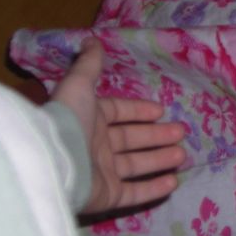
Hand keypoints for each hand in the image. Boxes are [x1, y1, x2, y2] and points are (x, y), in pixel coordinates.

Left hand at [52, 37, 186, 214]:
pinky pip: (134, 193)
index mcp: (90, 119)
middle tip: (181, 132)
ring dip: (160, 160)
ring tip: (183, 155)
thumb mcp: (80, 85)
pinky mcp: (107, 196)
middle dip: (157, 136)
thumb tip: (92, 39)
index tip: (161, 111)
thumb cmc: (69, 120)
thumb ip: (90, 65)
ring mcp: (102, 173)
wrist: (53, 160)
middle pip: (132, 140)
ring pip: (136, 165)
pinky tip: (173, 182)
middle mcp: (96, 146)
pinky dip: (154, 188)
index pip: (118, 113)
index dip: (138, 111)